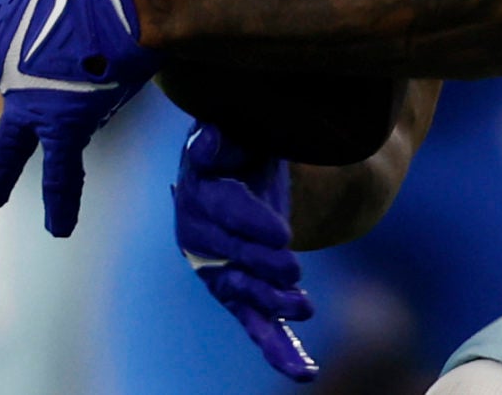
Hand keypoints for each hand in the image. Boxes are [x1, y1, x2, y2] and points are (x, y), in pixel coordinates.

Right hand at [176, 124, 318, 382]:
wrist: (249, 168)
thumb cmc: (241, 145)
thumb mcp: (233, 131)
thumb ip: (219, 136)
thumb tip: (208, 142)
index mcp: (196, 192)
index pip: (220, 210)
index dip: (250, 223)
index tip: (282, 233)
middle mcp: (201, 238)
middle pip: (231, 257)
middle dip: (263, 265)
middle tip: (293, 268)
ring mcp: (221, 270)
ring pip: (244, 295)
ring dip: (272, 306)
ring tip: (303, 307)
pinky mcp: (243, 293)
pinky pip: (257, 324)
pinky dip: (280, 349)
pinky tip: (304, 372)